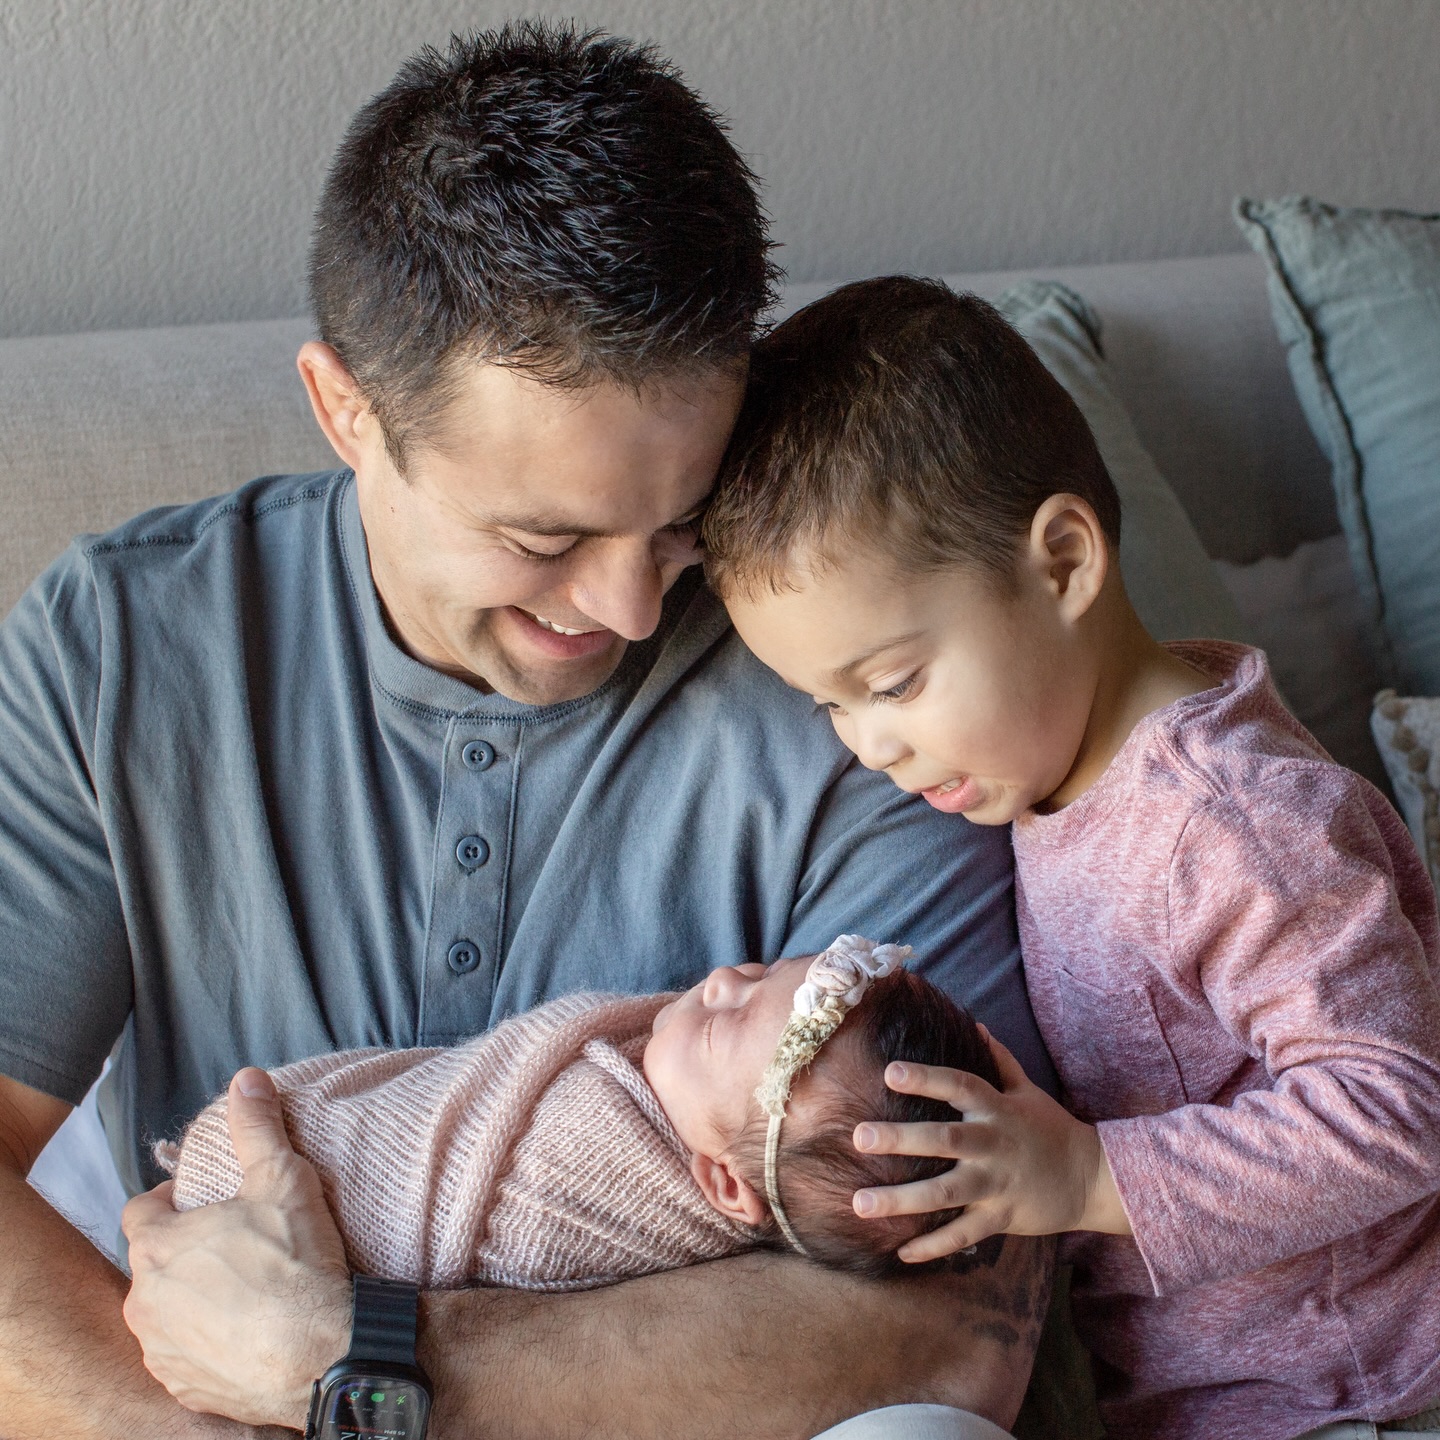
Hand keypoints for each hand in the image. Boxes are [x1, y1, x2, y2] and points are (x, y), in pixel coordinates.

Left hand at [121, 1068, 352, 1426]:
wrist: (320, 1356)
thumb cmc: (295, 1264)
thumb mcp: (282, 1178)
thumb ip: (257, 1127)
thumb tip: (246, 1079)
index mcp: (158, 1247)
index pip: (139, 1211)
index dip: (168, 1202)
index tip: (201, 1203)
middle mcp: (144, 1302)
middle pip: (151, 1264)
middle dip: (183, 1252)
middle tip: (230, 1244)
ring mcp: (161, 1351)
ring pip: (164, 1314)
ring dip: (190, 1300)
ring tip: (241, 1290)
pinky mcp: (184, 1389)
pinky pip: (184, 1358)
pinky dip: (206, 1343)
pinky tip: (246, 1333)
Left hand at [851, 1028, 1129, 1261]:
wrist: (1092, 1178)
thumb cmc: (1050, 1129)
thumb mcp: (1027, 1090)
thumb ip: (999, 1060)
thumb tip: (974, 1025)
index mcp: (997, 1109)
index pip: (960, 1085)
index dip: (927, 1078)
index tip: (890, 1073)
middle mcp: (994, 1145)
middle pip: (944, 1139)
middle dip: (901, 1139)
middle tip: (860, 1138)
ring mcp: (997, 1184)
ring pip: (945, 1193)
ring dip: (902, 1200)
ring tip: (861, 1203)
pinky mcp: (1001, 1217)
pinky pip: (963, 1234)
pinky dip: (933, 1246)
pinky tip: (900, 1251)